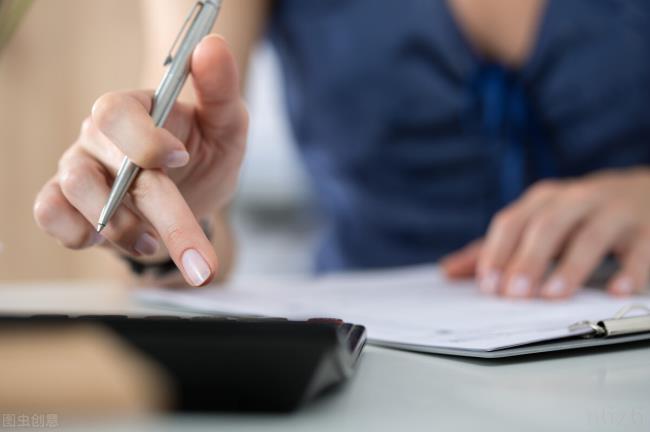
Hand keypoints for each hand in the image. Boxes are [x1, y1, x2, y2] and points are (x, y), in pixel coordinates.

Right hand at [33, 35, 247, 286]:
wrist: (194, 190)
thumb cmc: (206, 150)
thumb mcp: (227, 124)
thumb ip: (221, 89)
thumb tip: (212, 45)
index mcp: (136, 109)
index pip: (117, 112)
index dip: (143, 139)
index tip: (181, 160)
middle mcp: (101, 136)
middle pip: (107, 164)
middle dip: (159, 211)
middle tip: (199, 259)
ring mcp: (80, 168)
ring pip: (74, 190)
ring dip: (120, 228)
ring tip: (155, 244)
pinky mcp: (69, 203)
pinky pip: (50, 213)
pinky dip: (72, 232)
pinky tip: (108, 241)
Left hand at [441, 168, 649, 298]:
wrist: (646, 193)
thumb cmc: (579, 215)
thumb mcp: (538, 223)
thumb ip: (496, 248)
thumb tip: (448, 272)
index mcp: (544, 200)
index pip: (512, 222)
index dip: (497, 253)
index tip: (487, 286)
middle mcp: (577, 200)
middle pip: (546, 226)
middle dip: (527, 260)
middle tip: (514, 294)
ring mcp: (615, 212)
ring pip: (591, 235)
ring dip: (571, 266)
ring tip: (553, 295)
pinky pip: (642, 248)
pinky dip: (631, 270)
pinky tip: (617, 292)